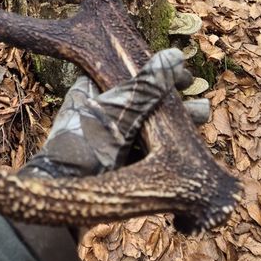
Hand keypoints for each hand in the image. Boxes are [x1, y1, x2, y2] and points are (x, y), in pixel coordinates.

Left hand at [19, 48, 207, 179]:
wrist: (59, 204)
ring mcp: (105, 140)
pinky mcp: (113, 165)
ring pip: (146, 125)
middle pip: (143, 99)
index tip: (183, 76)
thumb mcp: (120, 112)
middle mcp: (98, 112)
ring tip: (202, 119)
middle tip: (196, 97)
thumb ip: (148, 86)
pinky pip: (144, 149)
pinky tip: (187, 145)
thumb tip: (175, 55)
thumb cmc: (84, 150)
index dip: (158, 72)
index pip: (130, 72)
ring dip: (173, 122)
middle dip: (172, 99)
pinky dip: (164, 145)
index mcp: (90, 90)